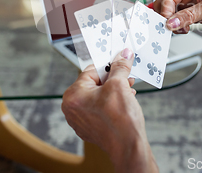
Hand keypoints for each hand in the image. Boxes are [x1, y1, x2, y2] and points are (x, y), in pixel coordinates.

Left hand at [62, 48, 157, 172]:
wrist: (128, 146)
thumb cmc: (119, 121)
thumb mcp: (119, 85)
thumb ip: (120, 67)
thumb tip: (123, 55)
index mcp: (72, 96)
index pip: (90, 71)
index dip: (108, 65)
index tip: (119, 61)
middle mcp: (72, 108)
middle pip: (94, 83)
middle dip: (112, 79)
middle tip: (126, 76)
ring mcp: (80, 120)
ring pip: (98, 96)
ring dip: (114, 90)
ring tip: (128, 89)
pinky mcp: (90, 128)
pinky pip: (99, 108)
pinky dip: (112, 103)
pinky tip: (125, 101)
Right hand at [154, 0, 201, 32]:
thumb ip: (189, 16)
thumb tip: (171, 22)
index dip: (165, 11)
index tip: (167, 22)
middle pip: (165, 5)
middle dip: (166, 17)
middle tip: (169, 27)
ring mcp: (188, 5)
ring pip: (169, 15)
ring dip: (171, 23)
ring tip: (181, 29)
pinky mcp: (191, 15)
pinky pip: (177, 21)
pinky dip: (177, 27)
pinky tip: (185, 30)